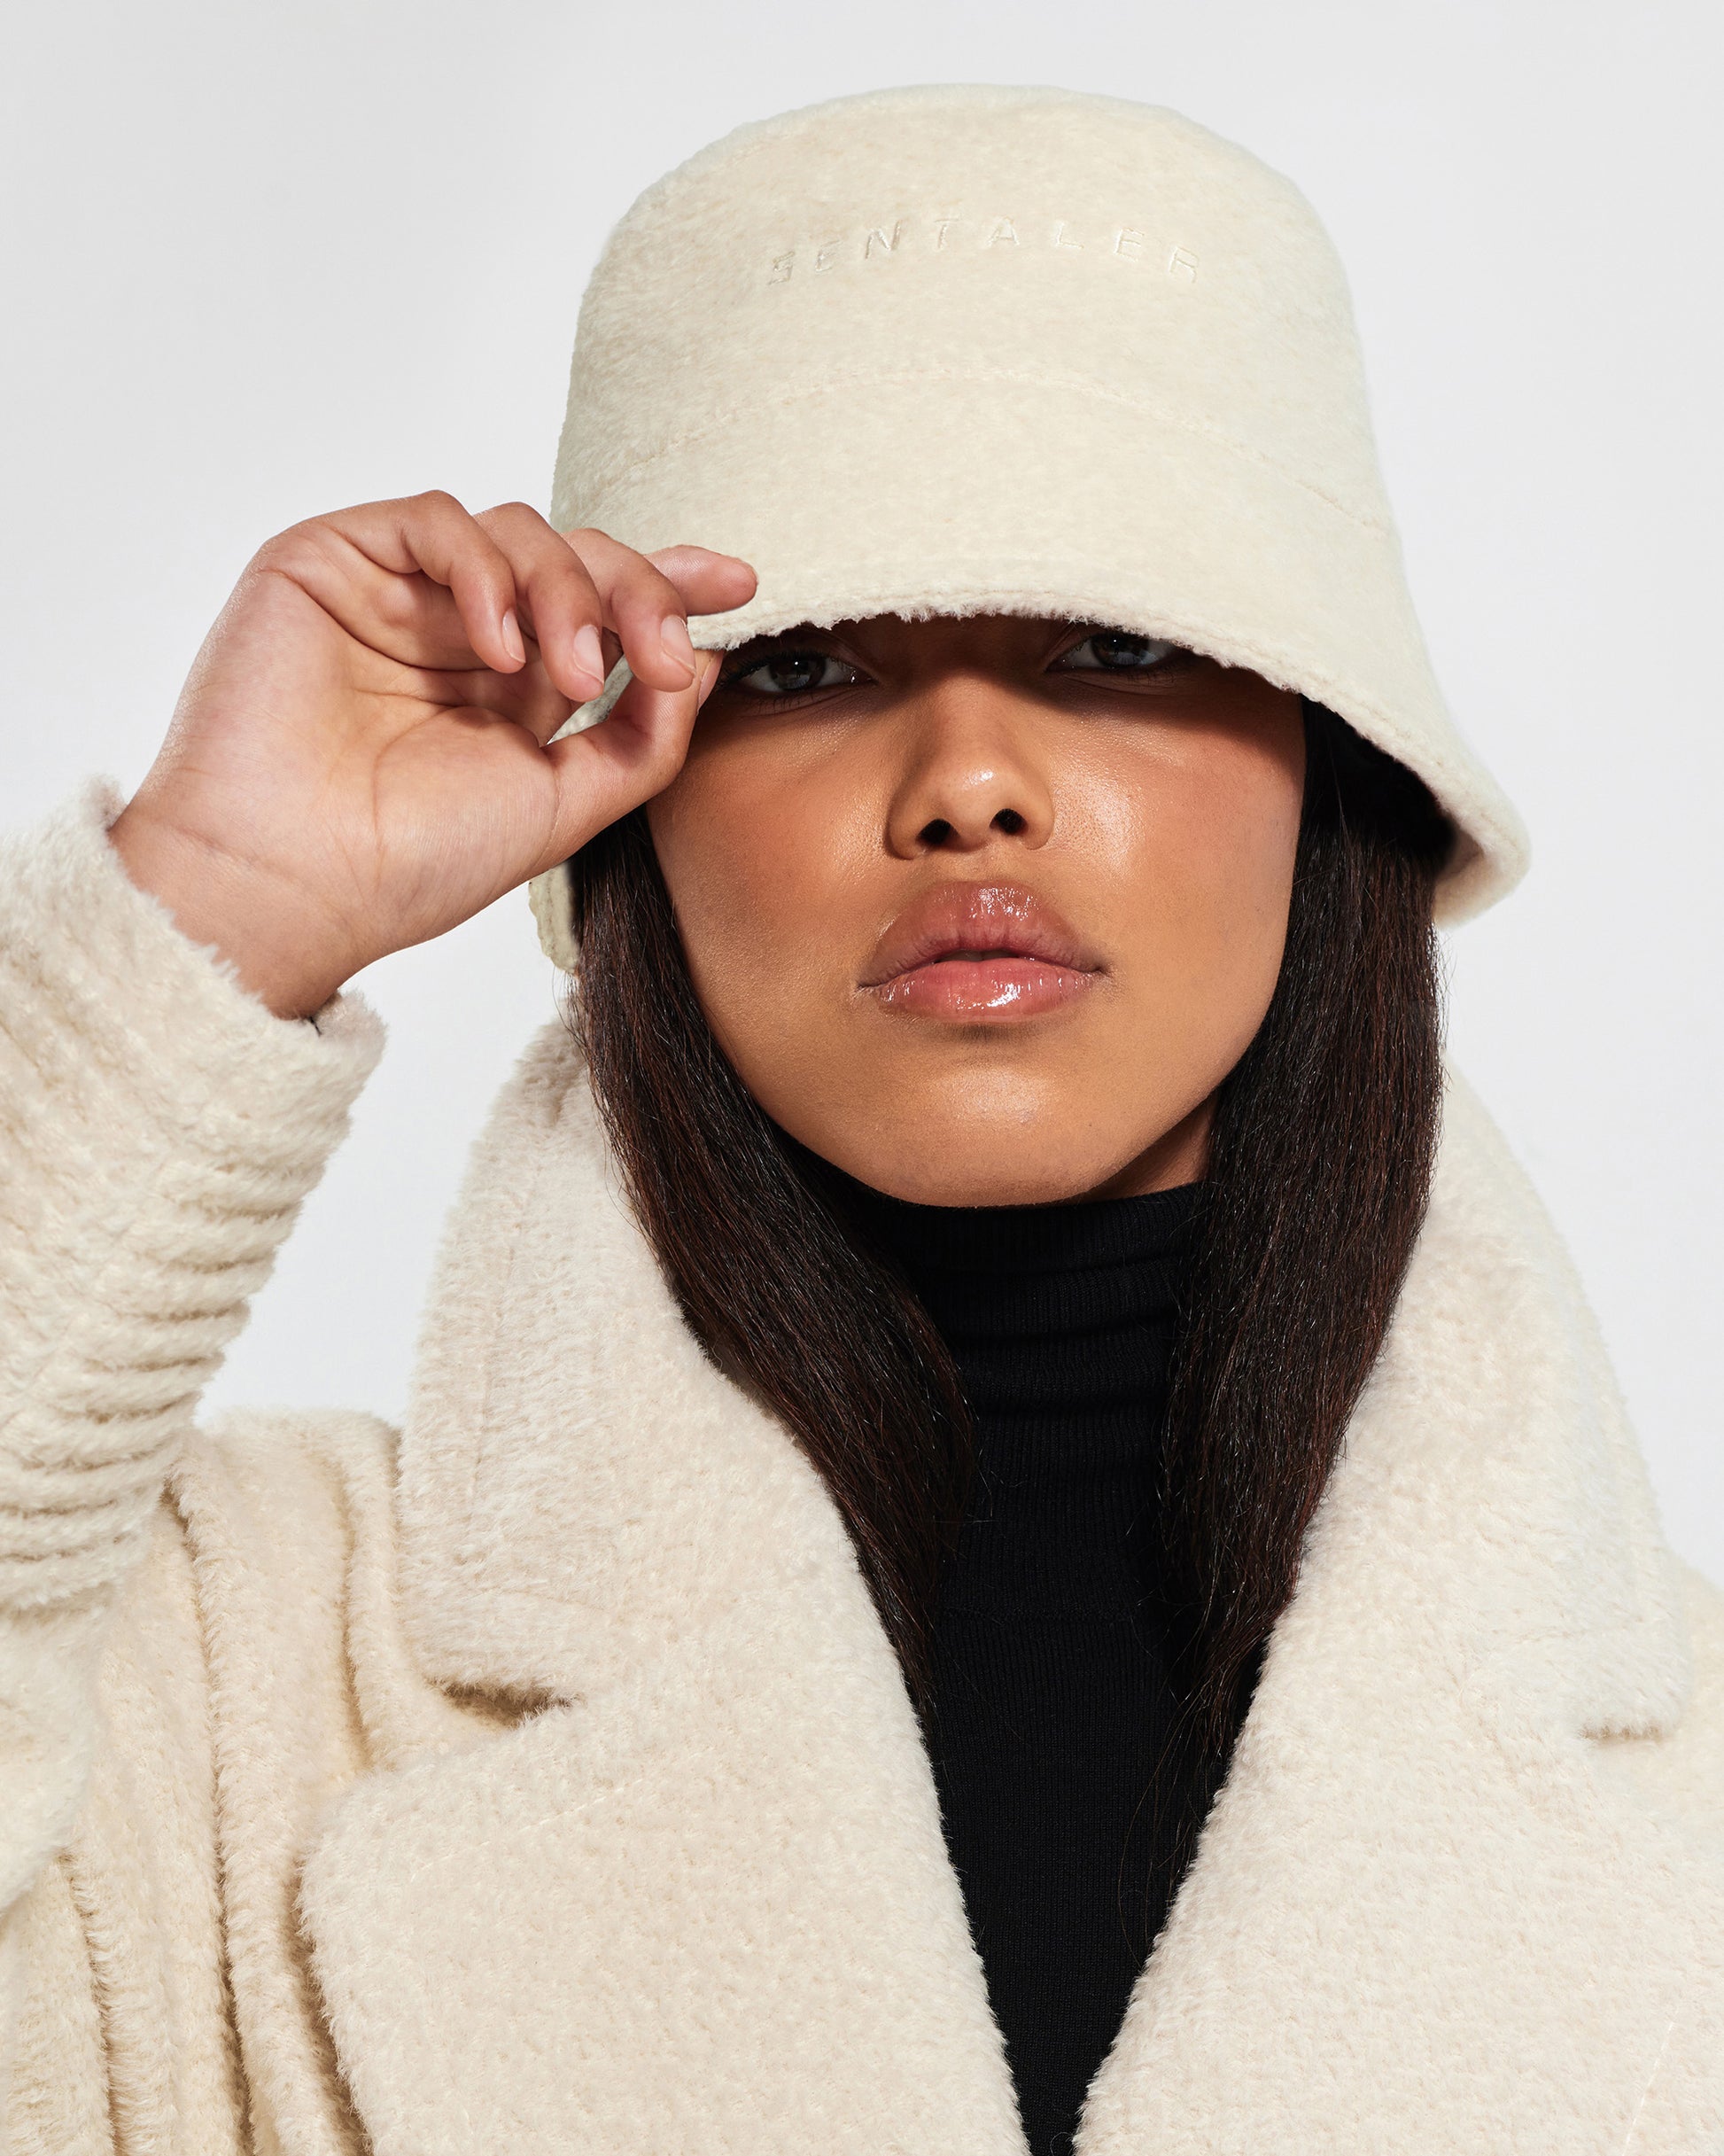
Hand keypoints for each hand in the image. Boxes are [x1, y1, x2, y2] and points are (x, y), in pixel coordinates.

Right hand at [109, 493, 755, 1016]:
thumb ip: (642, 737)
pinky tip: (499, 650)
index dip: (669, 586)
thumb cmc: (414, 863)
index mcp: (513, 690)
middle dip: (635, 593)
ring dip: (566, 592)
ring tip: (567, 676)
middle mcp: (459, 635)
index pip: (603, 610)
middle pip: (575, 559)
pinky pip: (437, 522)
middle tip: (656, 658)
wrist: (295, 884)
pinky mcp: (334, 562)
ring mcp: (398, 595)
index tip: (738, 585)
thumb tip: (703, 661)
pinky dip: (485, 573)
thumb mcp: (567, 804)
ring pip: (517, 531)